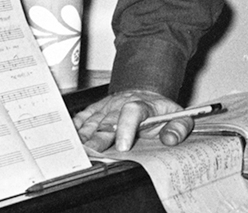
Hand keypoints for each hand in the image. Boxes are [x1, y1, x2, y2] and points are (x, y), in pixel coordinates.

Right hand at [72, 89, 191, 151]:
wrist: (145, 93)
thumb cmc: (159, 110)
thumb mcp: (178, 116)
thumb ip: (179, 127)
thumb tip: (170, 139)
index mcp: (143, 106)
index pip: (133, 111)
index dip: (126, 128)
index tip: (122, 146)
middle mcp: (122, 105)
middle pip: (108, 121)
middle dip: (98, 138)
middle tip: (91, 153)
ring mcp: (107, 107)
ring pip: (93, 121)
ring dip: (84, 136)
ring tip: (76, 150)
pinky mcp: (96, 110)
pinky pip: (83, 118)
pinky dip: (75, 128)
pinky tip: (69, 136)